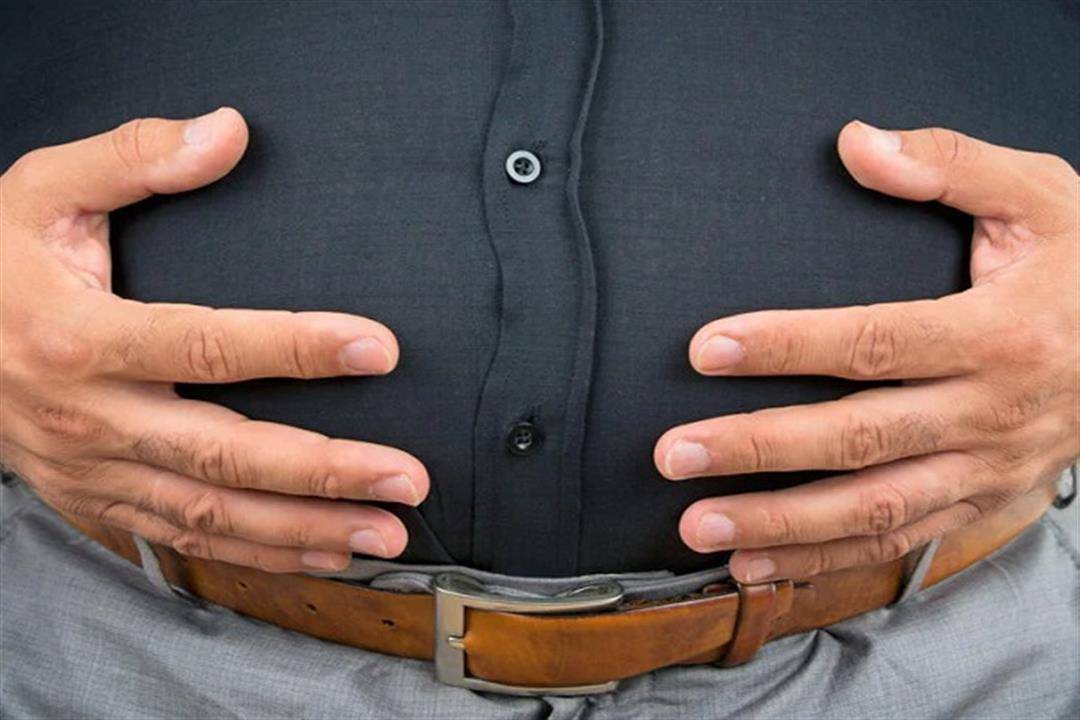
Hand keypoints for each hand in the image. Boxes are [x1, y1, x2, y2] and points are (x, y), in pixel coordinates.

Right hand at [0, 109, 428, 572]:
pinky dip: (259, 552)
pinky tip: (323, 550)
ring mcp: (94, 471)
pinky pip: (186, 537)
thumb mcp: (41, 191)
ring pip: (214, 513)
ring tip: (386, 532)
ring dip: (306, 528)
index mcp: (78, 337)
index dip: (295, 347)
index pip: (204, 345)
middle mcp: (90, 417)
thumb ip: (133, 158)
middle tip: (407, 477)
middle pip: (224, 453)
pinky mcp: (99, 501)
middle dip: (324, 470)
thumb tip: (227, 131)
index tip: (378, 349)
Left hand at [655, 121, 1077, 582]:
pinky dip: (825, 561)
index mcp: (1000, 333)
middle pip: (859, 439)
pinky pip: (898, 542)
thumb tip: (856, 144)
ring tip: (698, 526)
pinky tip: (756, 567)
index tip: (707, 348)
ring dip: (780, 525)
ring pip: (872, 509)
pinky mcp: (983, 503)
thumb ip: (951, 165)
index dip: (788, 346)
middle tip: (676, 452)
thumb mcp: (1044, 196)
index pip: (875, 343)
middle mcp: (991, 414)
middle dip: (760, 449)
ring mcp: (987, 470)